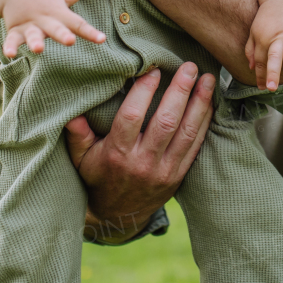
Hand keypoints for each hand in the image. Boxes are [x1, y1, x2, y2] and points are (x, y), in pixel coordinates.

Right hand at [2, 0, 105, 56]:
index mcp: (59, 14)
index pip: (78, 24)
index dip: (90, 32)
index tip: (102, 39)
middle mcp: (46, 21)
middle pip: (56, 29)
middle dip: (63, 35)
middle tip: (70, 41)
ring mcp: (30, 25)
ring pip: (33, 35)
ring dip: (35, 42)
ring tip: (38, 49)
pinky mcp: (15, 30)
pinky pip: (12, 40)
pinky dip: (10, 46)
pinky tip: (9, 54)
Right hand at [64, 63, 215, 243]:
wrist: (119, 215)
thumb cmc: (98, 178)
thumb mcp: (81, 159)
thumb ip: (77, 135)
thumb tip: (71, 112)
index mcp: (118, 154)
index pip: (132, 117)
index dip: (144, 91)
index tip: (153, 70)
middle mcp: (143, 162)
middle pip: (166, 121)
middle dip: (180, 91)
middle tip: (189, 66)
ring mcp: (165, 170)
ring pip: (187, 132)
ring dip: (200, 103)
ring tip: (208, 78)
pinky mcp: (179, 175)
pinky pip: (196, 146)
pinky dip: (204, 122)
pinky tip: (210, 102)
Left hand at [245, 0, 282, 90]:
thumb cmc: (266, 18)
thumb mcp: (253, 31)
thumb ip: (250, 49)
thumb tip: (250, 67)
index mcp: (262, 38)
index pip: (260, 60)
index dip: (260, 75)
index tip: (261, 88)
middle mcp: (276, 37)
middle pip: (274, 56)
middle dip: (272, 72)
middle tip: (271, 88)